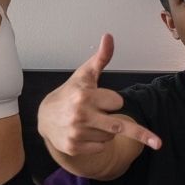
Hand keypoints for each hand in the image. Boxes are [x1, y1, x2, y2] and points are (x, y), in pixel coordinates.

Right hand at [38, 34, 160, 157]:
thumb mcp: (85, 74)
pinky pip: (101, 148)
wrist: (45, 117)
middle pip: (120, 125)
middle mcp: (80, 115)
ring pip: (110, 136)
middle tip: (139, 133)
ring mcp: (77, 133)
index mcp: (85, 96)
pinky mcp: (74, 148)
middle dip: (126, 125)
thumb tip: (108, 36)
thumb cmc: (71, 93)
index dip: (112, 100)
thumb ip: (101, 57)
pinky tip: (85, 133)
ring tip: (91, 121)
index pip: (118, 102)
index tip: (103, 98)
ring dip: (107, 130)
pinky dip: (98, 142)